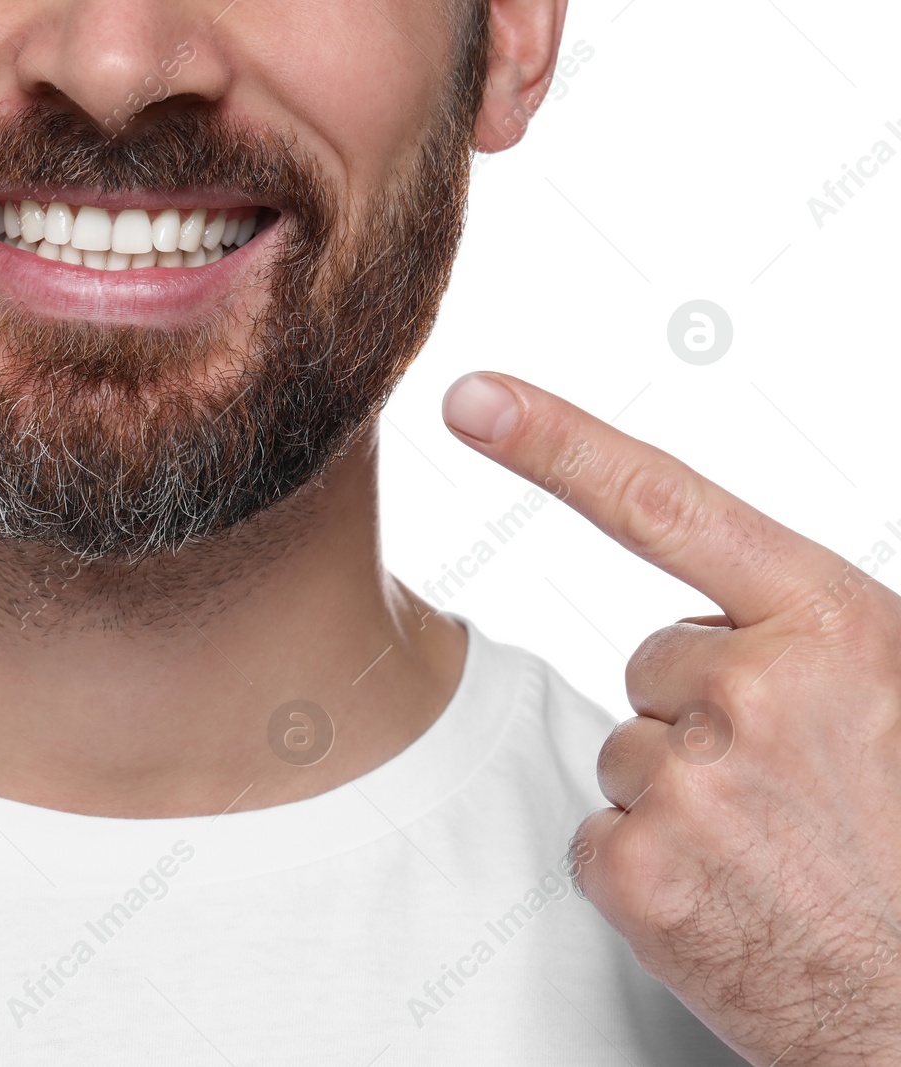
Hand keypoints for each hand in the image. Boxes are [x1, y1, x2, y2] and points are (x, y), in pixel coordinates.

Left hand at [444, 371, 900, 1065]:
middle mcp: (752, 688)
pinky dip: (650, 864)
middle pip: (653, 661)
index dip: (556, 441)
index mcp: (833, 625)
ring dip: (683, 793)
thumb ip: (808, 640)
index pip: (666, 504)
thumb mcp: (896, 697)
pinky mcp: (635, 867)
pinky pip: (601, 831)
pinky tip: (730, 897)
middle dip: (703, 712)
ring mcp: (686, 781)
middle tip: (794, 789)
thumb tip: (727, 624)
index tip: (470, 397)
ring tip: (777, 851)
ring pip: (627, 750)